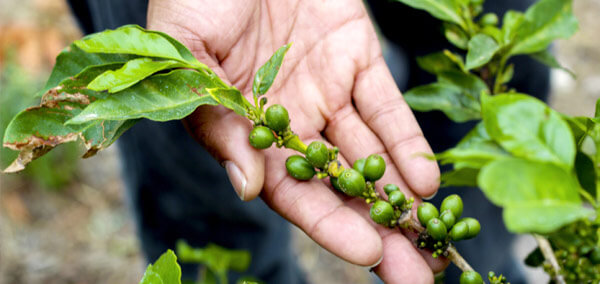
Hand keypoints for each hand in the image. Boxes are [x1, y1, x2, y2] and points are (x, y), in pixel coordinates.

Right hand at [148, 0, 444, 281]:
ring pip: (370, 153)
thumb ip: (215, 122)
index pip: (292, 190)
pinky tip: (427, 179)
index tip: (366, 253)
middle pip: (340, 184)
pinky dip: (408, 141)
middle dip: (379, 229)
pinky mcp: (357, 56)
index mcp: (248, 127)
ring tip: (434, 235)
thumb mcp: (187, 52)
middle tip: (417, 274)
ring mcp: (328, 90)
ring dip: (403, 196)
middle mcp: (293, 118)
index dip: (328, 223)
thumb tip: (247, 188)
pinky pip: (386, 105)